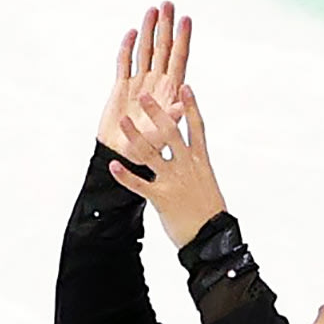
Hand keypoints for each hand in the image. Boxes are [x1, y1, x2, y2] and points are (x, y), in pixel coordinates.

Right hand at [99, 0, 192, 162]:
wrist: (121, 155)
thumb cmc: (146, 149)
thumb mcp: (163, 134)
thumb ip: (173, 116)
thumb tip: (184, 100)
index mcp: (170, 91)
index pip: (178, 59)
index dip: (182, 39)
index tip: (186, 19)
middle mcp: (157, 83)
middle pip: (163, 49)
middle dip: (166, 26)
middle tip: (169, 4)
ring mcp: (140, 83)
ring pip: (145, 50)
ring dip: (149, 30)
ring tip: (152, 10)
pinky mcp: (122, 87)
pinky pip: (125, 62)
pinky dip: (128, 47)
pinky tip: (133, 32)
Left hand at [109, 73, 226, 248]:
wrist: (210, 237)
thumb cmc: (210, 211)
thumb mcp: (206, 182)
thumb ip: (195, 165)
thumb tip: (190, 153)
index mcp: (200, 161)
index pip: (196, 128)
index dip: (190, 106)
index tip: (184, 86)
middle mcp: (187, 167)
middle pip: (171, 133)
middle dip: (157, 113)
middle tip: (144, 95)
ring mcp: (173, 181)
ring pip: (151, 153)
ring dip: (135, 136)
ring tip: (123, 121)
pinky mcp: (161, 198)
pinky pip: (139, 184)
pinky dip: (124, 175)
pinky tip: (112, 165)